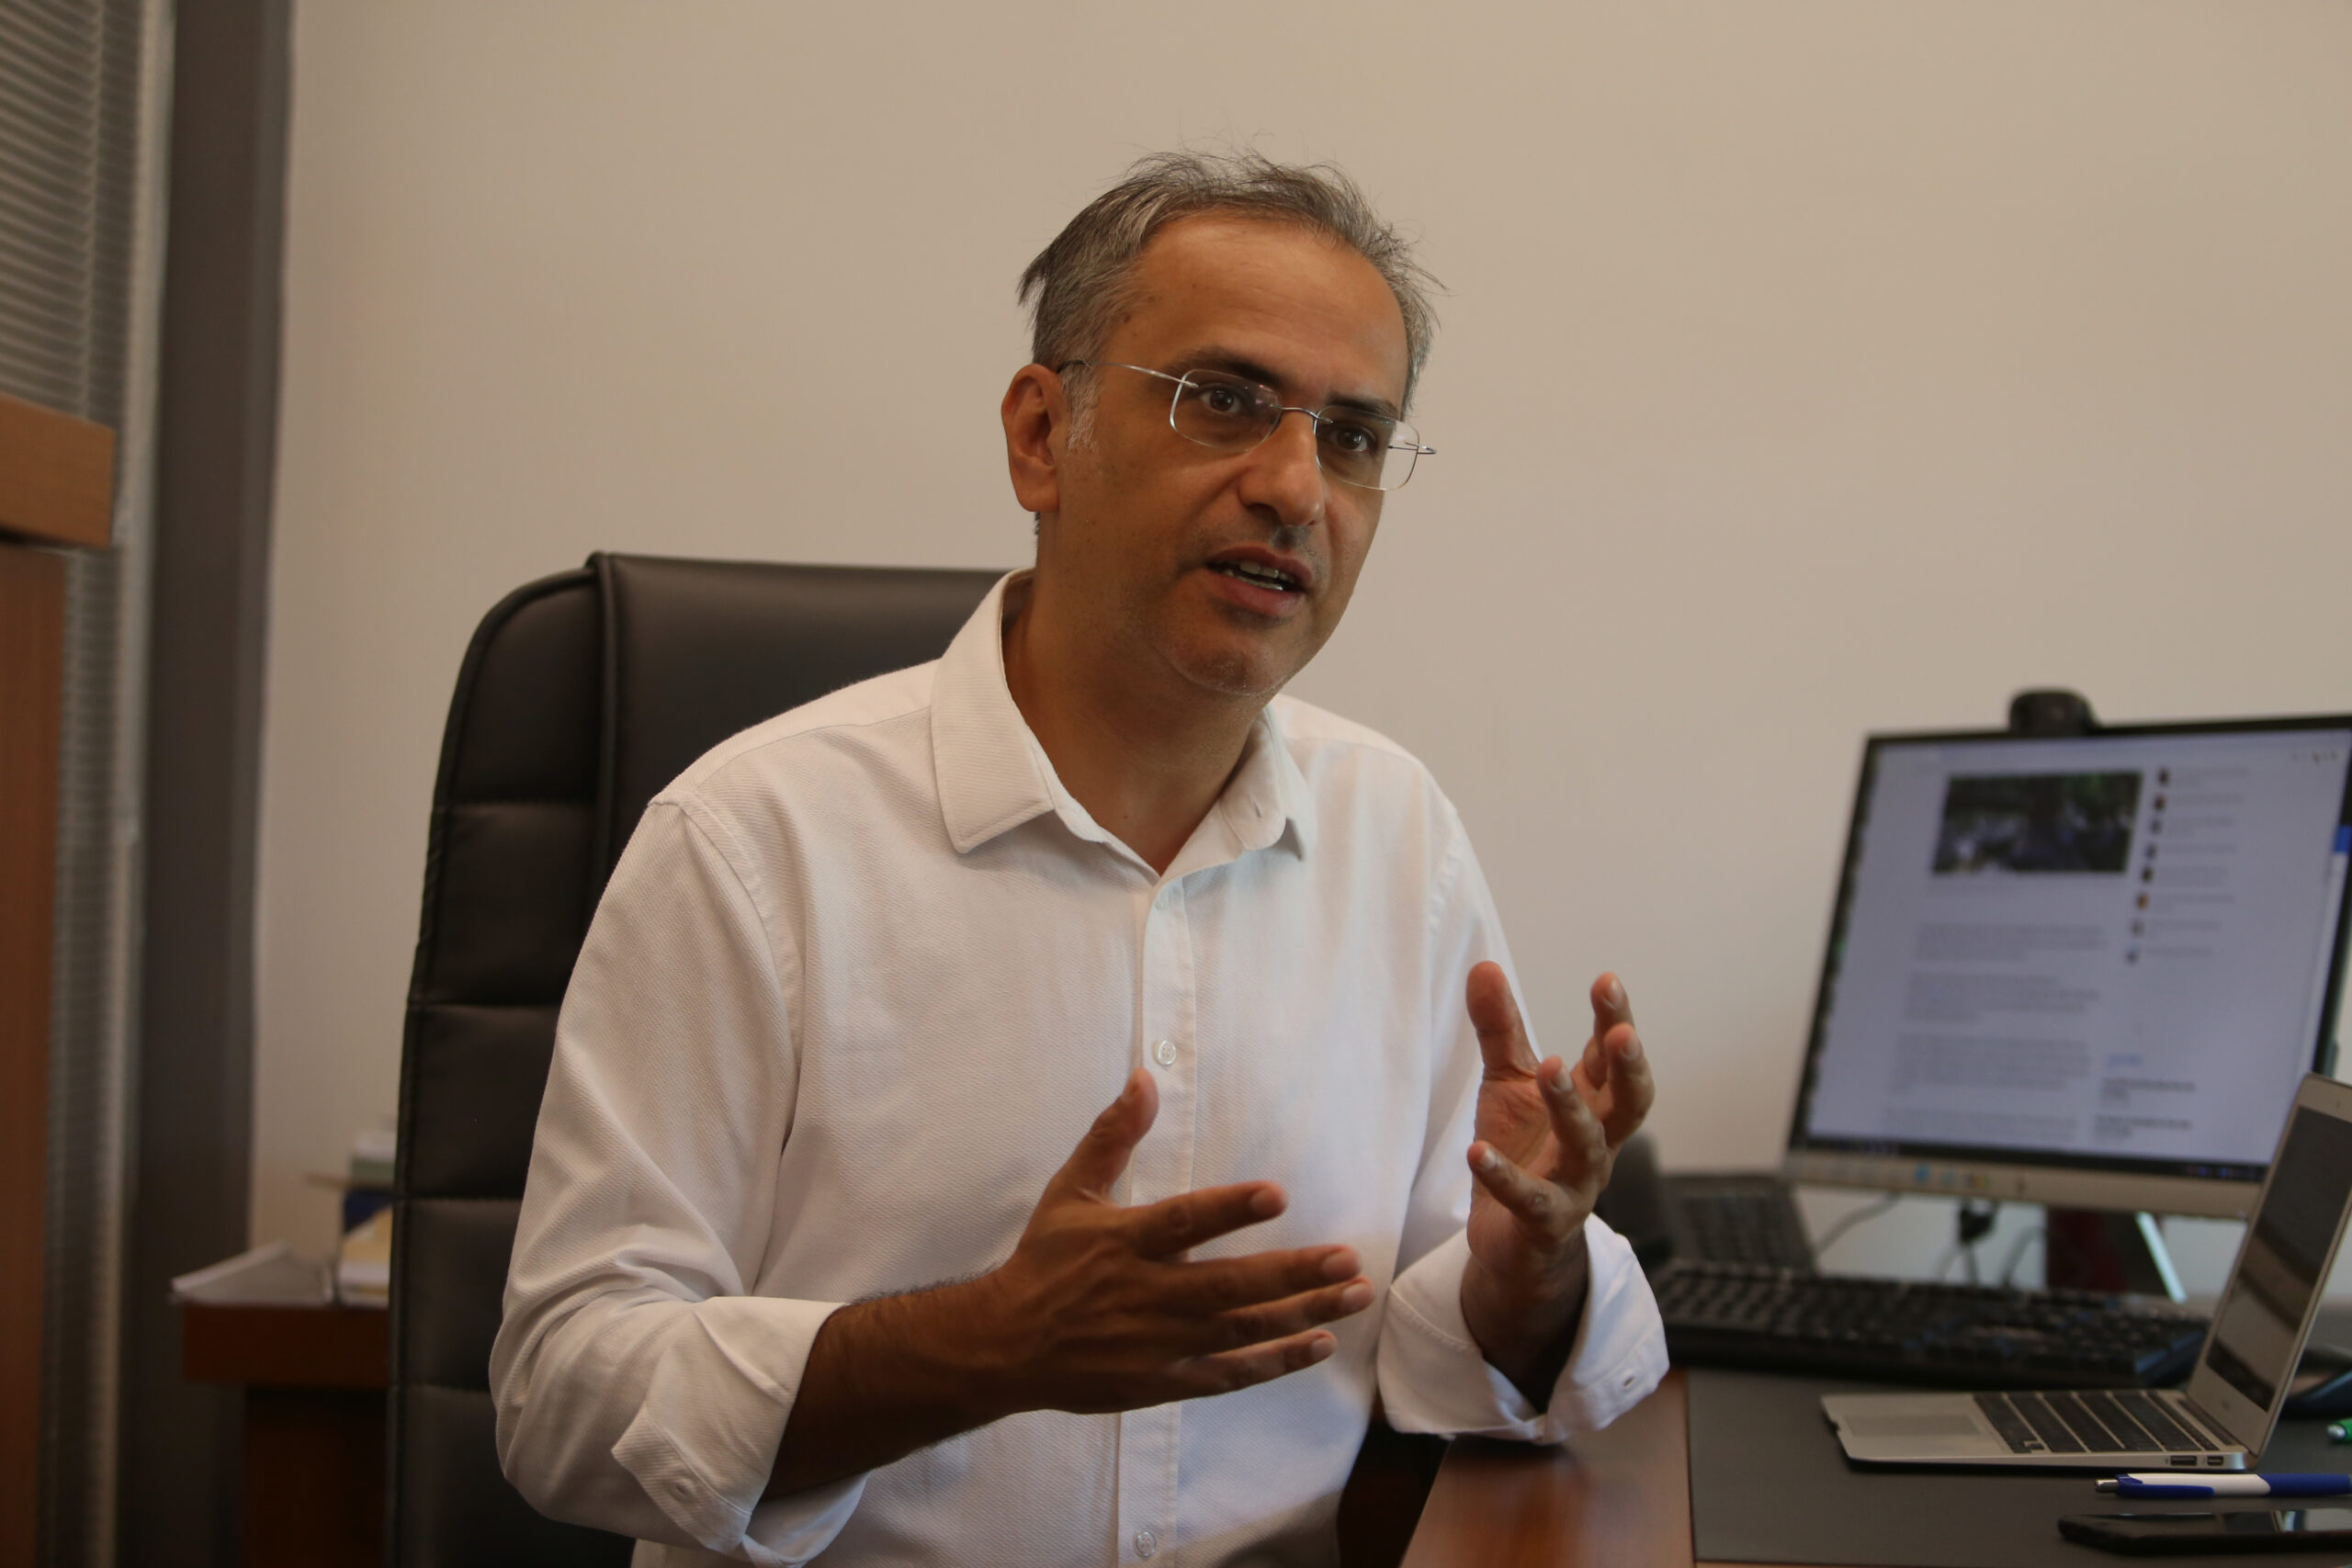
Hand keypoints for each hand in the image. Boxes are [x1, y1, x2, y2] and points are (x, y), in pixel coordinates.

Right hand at [969, 1067, 1373, 1414]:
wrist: (1004, 1345)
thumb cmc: (1044, 1260)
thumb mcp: (1070, 1191)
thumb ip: (1113, 1135)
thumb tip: (1144, 1077)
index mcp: (1122, 1241)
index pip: (1183, 1223)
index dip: (1230, 1209)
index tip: (1279, 1195)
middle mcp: (1143, 1294)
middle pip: (1227, 1285)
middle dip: (1292, 1273)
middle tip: (1347, 1258)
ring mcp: (1156, 1344)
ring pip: (1239, 1330)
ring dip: (1301, 1313)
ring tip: (1354, 1294)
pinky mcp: (1162, 1382)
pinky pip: (1228, 1375)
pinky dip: (1274, 1362)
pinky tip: (1318, 1342)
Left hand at [1459, 962, 1654, 1396]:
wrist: (1512, 1242)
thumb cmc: (1522, 1150)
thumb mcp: (1507, 1085)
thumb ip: (1500, 1030)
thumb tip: (1484, 965)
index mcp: (1592, 1105)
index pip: (1612, 1059)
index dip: (1615, 1021)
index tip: (1608, 981)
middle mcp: (1595, 1143)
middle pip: (1628, 1103)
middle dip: (1628, 1067)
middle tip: (1620, 1033)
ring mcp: (1574, 1185)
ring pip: (1586, 1147)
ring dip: (1571, 1107)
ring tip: (1550, 1066)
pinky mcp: (1543, 1223)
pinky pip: (1529, 1200)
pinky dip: (1504, 1177)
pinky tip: (1475, 1152)